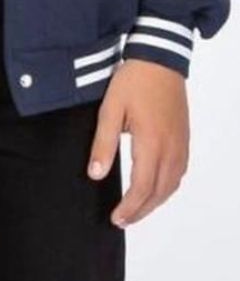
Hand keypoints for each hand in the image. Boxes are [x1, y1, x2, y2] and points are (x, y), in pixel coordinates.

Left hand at [87, 59, 188, 226]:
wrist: (160, 60)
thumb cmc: (132, 82)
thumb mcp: (110, 110)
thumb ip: (103, 144)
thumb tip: (95, 174)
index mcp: (152, 143)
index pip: (142, 188)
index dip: (130, 207)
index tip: (116, 218)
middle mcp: (171, 149)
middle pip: (159, 192)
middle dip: (141, 210)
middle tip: (122, 220)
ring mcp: (181, 145)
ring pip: (171, 185)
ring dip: (154, 202)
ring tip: (135, 210)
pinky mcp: (184, 139)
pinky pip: (179, 173)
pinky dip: (166, 188)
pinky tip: (154, 189)